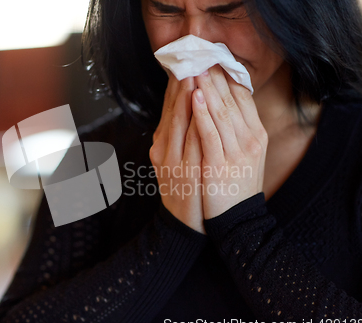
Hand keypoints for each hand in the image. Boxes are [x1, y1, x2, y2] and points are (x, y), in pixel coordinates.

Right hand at [150, 73, 205, 233]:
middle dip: (181, 84)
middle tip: (191, 59)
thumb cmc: (186, 188)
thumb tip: (194, 107)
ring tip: (194, 74)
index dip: (176, 85)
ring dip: (186, 98)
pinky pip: (190, 142)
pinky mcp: (184, 172)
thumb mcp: (177, 159)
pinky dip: (195, 122)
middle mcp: (162, 149)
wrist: (185, 224)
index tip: (187, 63)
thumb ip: (181, 135)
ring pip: (178, 122)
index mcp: (161, 145)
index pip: (168, 108)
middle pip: (171, 111)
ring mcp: (172, 161)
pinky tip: (200, 107)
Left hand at [192, 65, 267, 219]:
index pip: (243, 98)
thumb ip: (236, 129)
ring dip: (208, 88)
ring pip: (222, 113)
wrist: (236, 220)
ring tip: (197, 68)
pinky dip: (203, 113)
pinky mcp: (219, 165)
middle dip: (215, 77)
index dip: (228, 77)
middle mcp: (250, 140)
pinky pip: (210, 134)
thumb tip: (223, 102)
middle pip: (232, 101)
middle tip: (202, 56)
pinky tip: (195, 96)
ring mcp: (236, 153)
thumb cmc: (235, 184)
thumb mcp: (243, 154)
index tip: (214, 59)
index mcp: (255, 135)